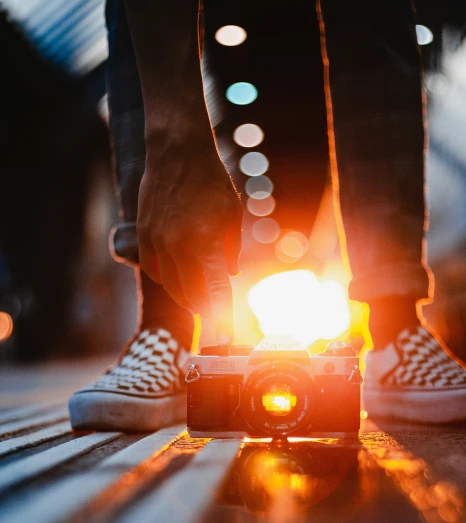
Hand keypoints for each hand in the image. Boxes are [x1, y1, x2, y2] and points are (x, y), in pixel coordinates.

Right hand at [137, 144, 241, 344]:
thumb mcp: (233, 215)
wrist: (176, 152)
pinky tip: (179, 278)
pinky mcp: (143, 236)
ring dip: (187, 297)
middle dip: (206, 310)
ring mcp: (157, 243)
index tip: (226, 339)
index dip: (222, 318)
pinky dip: (168, 280)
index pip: (215, 291)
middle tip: (216, 318)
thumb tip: (228, 276)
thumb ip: (230, 250)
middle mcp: (179, 247)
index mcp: (206, 243)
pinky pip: (155, 271)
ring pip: (171, 286)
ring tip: (200, 299)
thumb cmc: (211, 182)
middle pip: (192, 296)